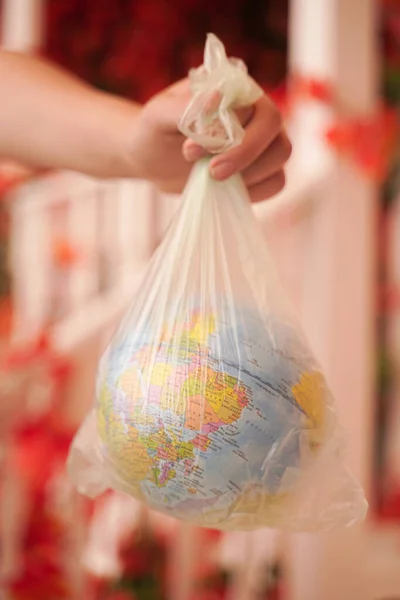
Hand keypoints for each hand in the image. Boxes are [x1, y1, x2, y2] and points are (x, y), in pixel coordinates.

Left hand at [130, 80, 290, 201]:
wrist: (151, 158)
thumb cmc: (154, 130)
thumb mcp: (157, 116)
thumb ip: (186, 107)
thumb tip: (218, 99)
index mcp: (236, 89)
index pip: (255, 109)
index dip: (228, 134)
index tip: (190, 151)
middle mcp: (256, 111)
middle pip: (277, 133)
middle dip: (245, 156)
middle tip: (211, 172)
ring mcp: (263, 142)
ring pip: (281, 156)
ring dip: (250, 174)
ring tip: (211, 177)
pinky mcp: (260, 170)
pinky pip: (275, 182)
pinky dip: (255, 191)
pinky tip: (224, 189)